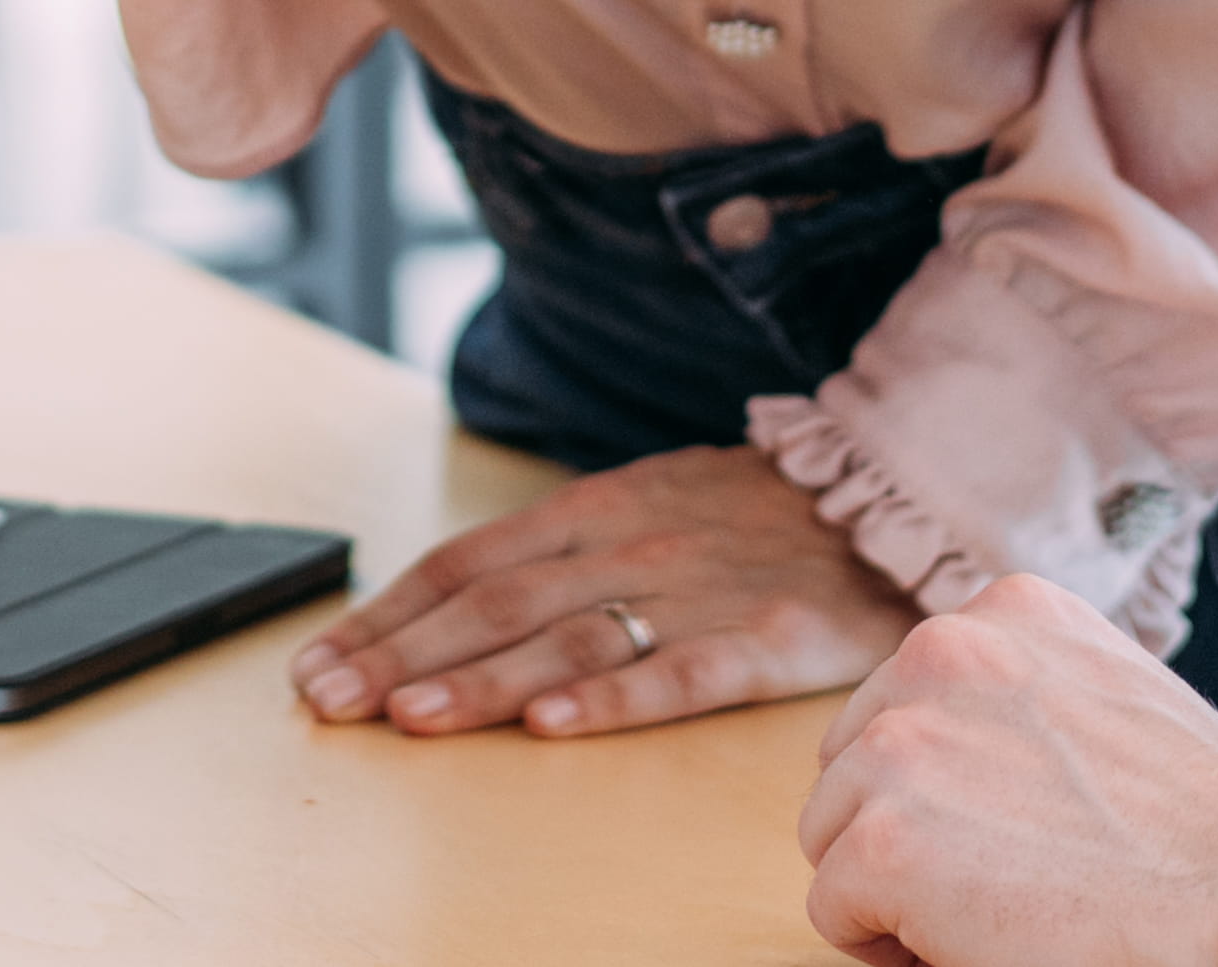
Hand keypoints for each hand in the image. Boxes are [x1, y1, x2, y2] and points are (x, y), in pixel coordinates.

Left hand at [292, 445, 917, 737]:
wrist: (899, 493)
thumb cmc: (756, 514)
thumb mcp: (647, 504)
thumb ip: (560, 550)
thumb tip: (450, 605)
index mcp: (596, 508)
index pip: (465, 562)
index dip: (387, 615)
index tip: (318, 661)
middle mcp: (631, 543)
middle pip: (495, 603)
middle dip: (401, 654)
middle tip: (327, 700)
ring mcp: (696, 589)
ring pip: (566, 638)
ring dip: (480, 681)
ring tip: (408, 717)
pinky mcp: (764, 635)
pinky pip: (678, 672)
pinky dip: (611, 697)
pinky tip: (554, 724)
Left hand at [796, 576, 1217, 966]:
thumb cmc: (1202, 824)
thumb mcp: (1109, 695)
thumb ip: (1024, 695)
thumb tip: (955, 750)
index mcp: (1006, 610)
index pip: (910, 697)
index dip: (944, 782)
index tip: (1011, 823)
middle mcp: (943, 652)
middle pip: (853, 757)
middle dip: (904, 823)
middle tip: (996, 876)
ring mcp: (906, 743)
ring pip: (834, 832)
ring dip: (892, 883)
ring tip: (989, 909)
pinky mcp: (885, 840)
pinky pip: (835, 907)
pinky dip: (883, 943)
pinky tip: (972, 942)